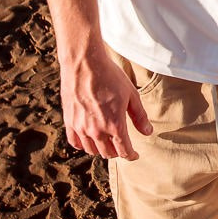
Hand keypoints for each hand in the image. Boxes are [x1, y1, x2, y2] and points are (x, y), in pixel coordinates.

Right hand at [58, 44, 151, 159]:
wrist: (84, 63)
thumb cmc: (110, 76)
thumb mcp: (131, 95)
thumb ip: (139, 116)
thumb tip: (147, 132)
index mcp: (115, 125)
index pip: (124, 151)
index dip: (131, 155)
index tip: (134, 155)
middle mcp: (97, 130)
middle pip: (108, 153)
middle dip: (117, 152)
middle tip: (121, 147)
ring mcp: (81, 127)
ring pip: (91, 150)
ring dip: (101, 150)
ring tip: (106, 144)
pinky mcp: (69, 121)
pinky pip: (74, 142)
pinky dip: (83, 145)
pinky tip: (88, 141)